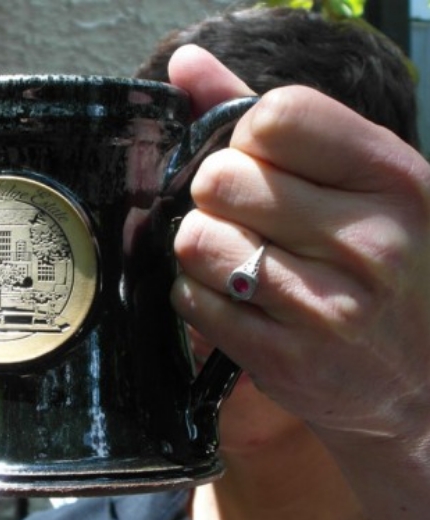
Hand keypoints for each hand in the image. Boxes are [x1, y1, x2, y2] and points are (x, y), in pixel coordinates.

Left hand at [169, 45, 429, 438]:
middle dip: (217, 195)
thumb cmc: (391, 270)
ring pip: (197, 240)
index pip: (276, 117)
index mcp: (393, 179)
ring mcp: (327, 308)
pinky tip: (234, 299)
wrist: (425, 384)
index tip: (257, 161)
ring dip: (203, 246)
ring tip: (236, 258)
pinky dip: (198, 294)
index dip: (246, 136)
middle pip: (222, 179)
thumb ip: (277, 120)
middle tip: (243, 216)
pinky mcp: (286, 359)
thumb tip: (186, 63)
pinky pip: (191, 299)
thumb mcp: (364, 185)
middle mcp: (369, 241)